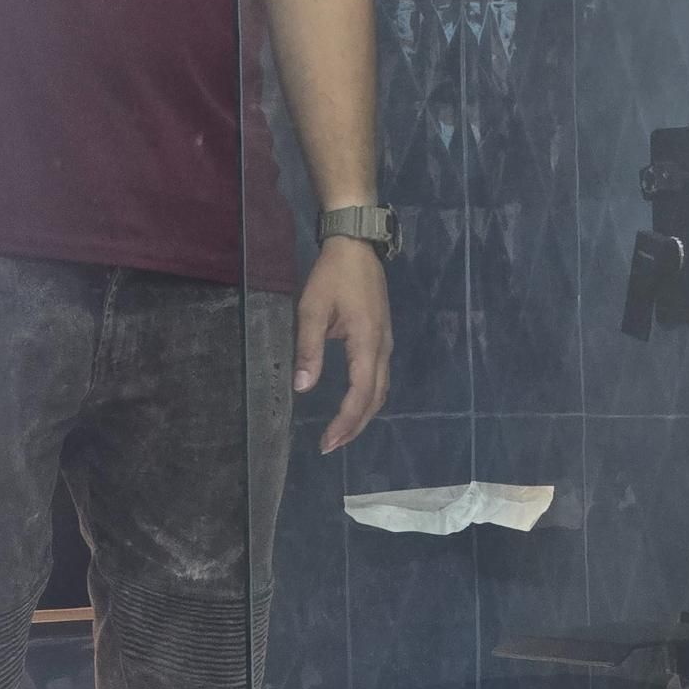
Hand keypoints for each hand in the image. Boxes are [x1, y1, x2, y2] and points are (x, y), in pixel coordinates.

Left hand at [295, 239, 392, 454]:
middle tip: (330, 445)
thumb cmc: (332, 275)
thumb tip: (303, 388)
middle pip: (376, 398)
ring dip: (363, 414)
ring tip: (340, 431)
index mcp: (367, 342)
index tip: (326, 441)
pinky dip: (368, 396)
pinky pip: (380, 376)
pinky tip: (354, 402)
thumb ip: (308, 349)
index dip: (345, 421)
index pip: (360, 394)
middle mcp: (382, 347)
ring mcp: (386, 341)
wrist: (356, 244)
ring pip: (381, 389)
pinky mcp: (383, 334)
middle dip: (355, 426)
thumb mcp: (312, 309)